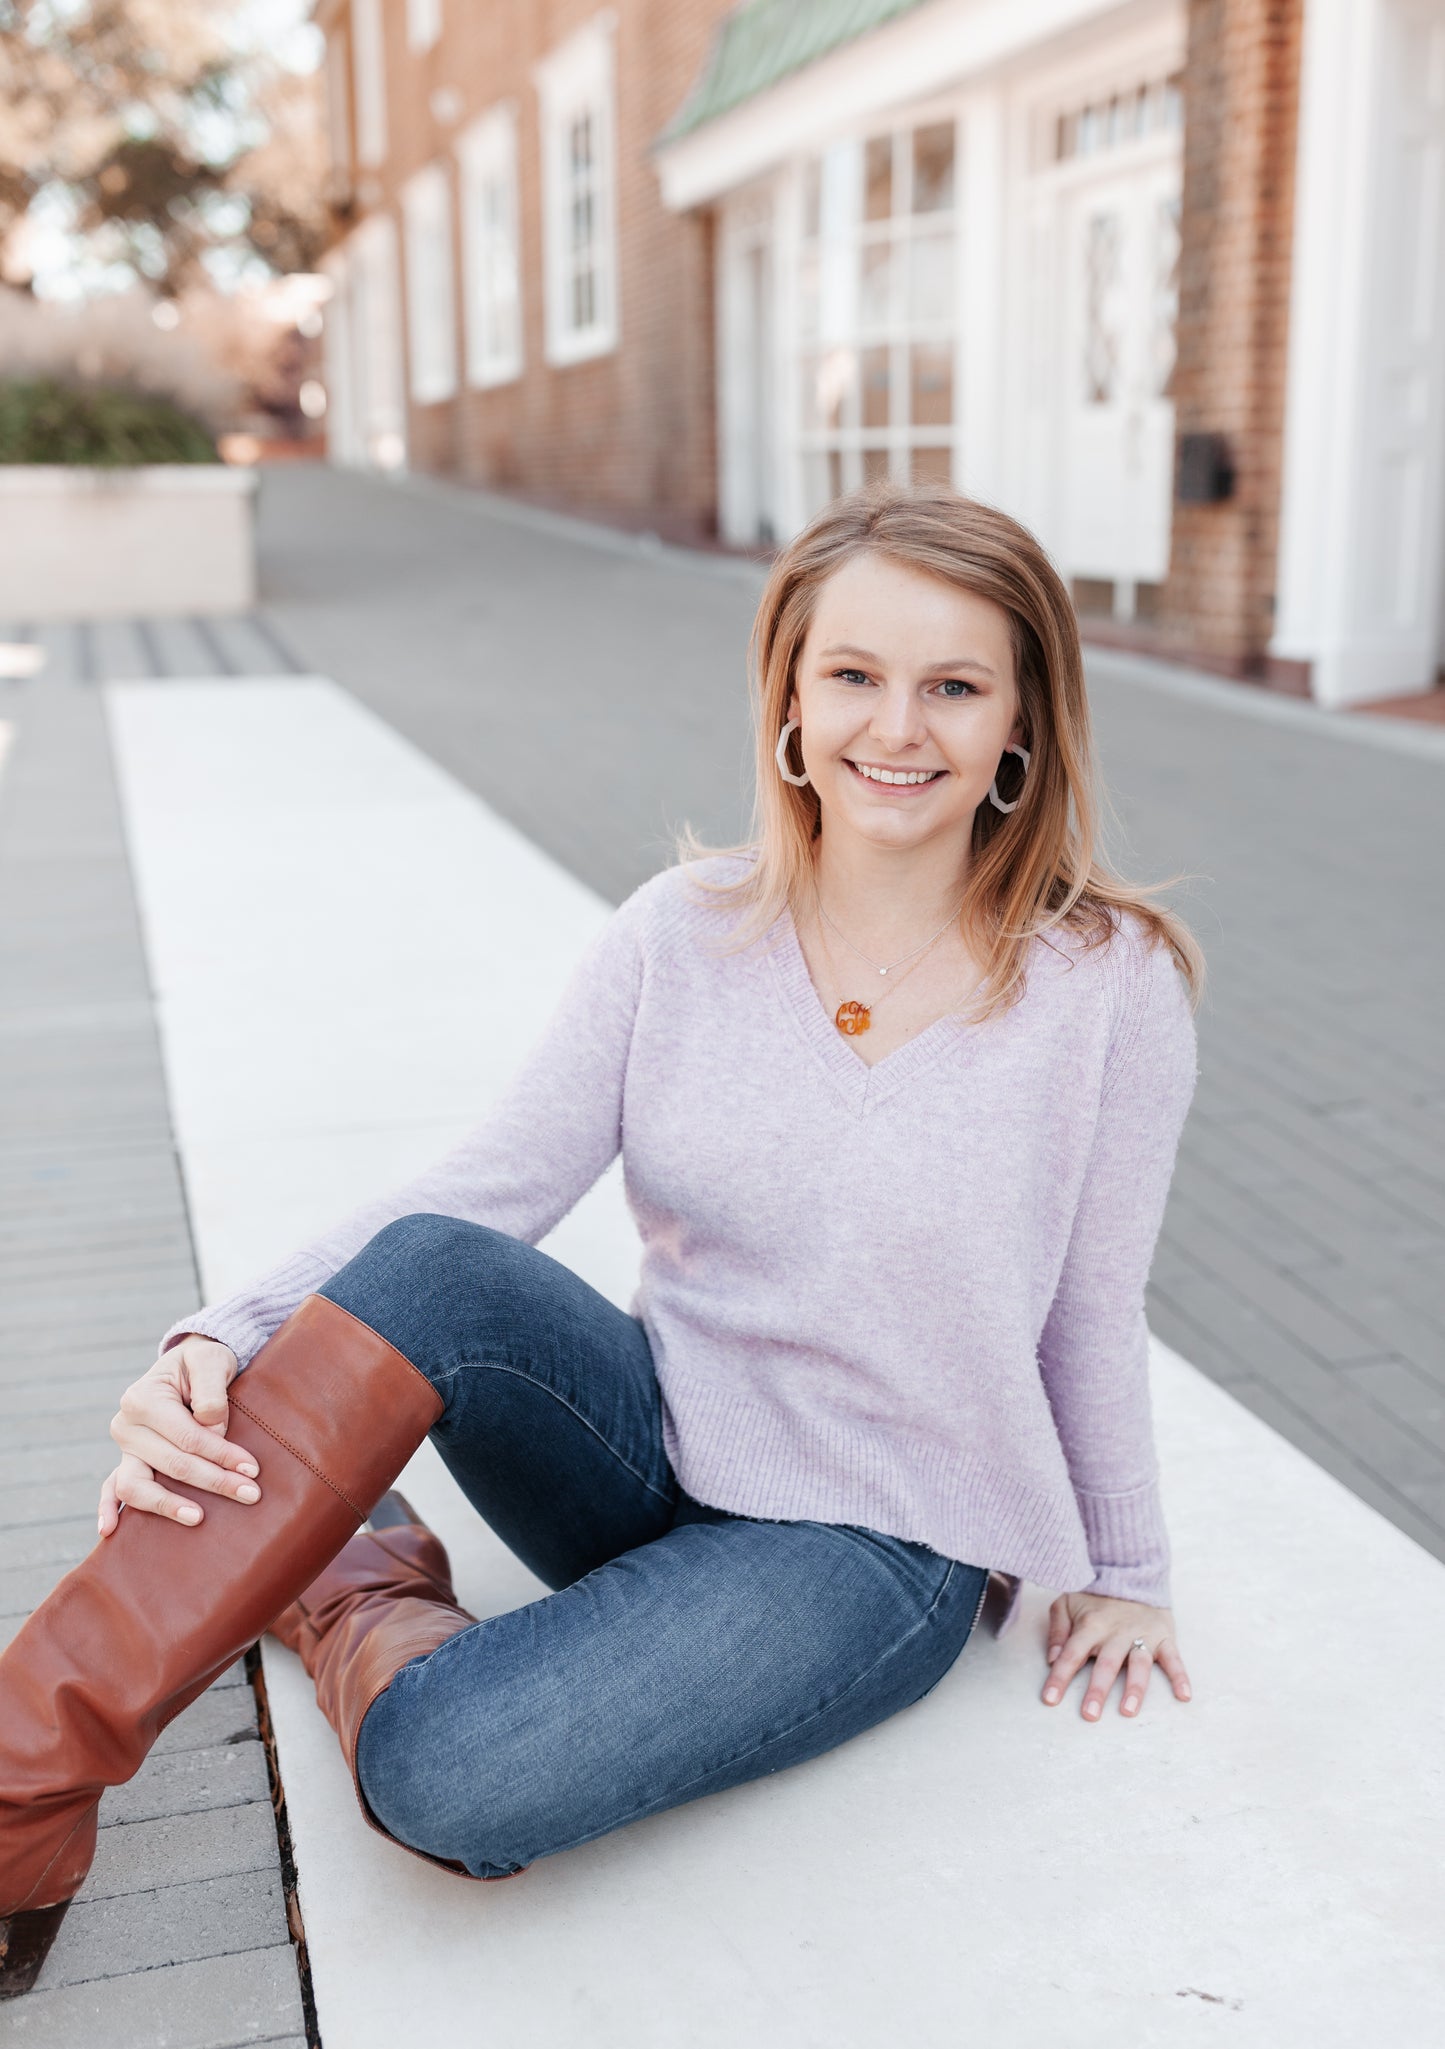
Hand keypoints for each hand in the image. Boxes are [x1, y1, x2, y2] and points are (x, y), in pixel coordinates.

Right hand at [98, 1335, 257, 1535]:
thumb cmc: (202, 1363)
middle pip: (172, 1464)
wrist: (189, 1366)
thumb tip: (210, 1425)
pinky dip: (108, 1509)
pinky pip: (112, 1488)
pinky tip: (109, 1531)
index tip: (252, 1469)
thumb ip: (210, 1389)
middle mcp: (127, 1425)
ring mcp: (125, 1447)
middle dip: (214, 1480)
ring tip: (198, 1518)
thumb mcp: (211, 1360)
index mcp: (143, 1398)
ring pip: (138, 1485)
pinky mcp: (128, 1461)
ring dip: (170, 1505)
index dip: (221, 1454)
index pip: (188, 1437)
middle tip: (250, 1494)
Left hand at [1040, 1591, 1191, 1719]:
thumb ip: (1057, 1630)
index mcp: (1090, 1625)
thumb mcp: (1067, 1603)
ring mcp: (1142, 1634)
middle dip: (1097, 1689)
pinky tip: (1184, 1696)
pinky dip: (1180, 1676)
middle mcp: (1116, 1632)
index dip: (1059, 1676)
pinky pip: (1174, 1658)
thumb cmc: (1095, 1596)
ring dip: (1134, 1688)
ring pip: (1139, 1664)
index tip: (1049, 1699)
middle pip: (1106, 1663)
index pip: (1071, 1653)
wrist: (1132, 1572)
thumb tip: (1052, 1659)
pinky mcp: (1164, 1636)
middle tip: (1089, 1715)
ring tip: (1128, 1711)